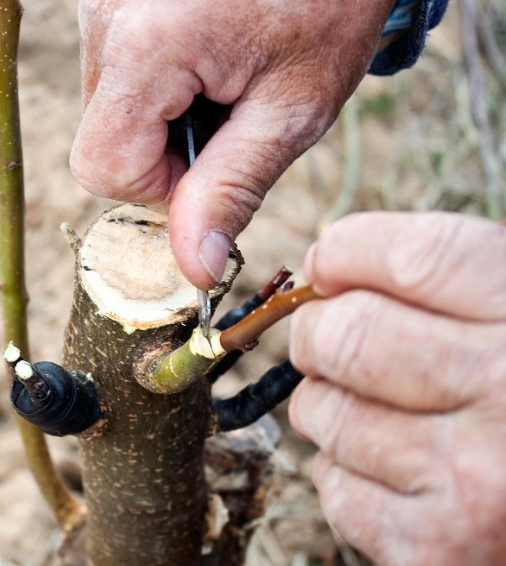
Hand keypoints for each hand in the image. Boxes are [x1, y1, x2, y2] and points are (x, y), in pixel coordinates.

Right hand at [70, 0, 404, 288]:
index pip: (102, 168)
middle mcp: (103, 9)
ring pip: (105, 103)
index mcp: (145, 43)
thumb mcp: (293, 106)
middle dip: (162, 148)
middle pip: (100, 137)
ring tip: (223, 68)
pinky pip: (112, 63)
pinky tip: (205, 45)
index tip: (219, 158)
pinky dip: (154, 75)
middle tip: (231, 109)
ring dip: (159, 111)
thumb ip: (233, 189)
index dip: (159, 187)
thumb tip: (193, 267)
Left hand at [289, 212, 505, 564]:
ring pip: (322, 411)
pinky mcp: (433, 548)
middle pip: (342, 334)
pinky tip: (394, 469)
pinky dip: (344, 472)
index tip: (328, 261)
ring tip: (375, 408)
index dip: (347, 250)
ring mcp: (470, 480)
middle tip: (330, 336)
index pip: (413, 258)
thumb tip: (328, 260)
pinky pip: (333, 486)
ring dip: (326, 404)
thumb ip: (453, 285)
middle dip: (316, 330)